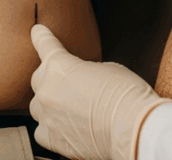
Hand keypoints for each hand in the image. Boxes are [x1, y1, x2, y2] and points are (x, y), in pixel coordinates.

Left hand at [29, 25, 170, 159]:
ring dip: (49, 104)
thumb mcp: (106, 69)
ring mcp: (47, 116)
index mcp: (59, 65)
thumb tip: (79, 79)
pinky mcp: (53, 139)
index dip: (41, 36)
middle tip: (69, 85)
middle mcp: (47, 89)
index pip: (44, 45)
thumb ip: (83, 70)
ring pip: (38, 107)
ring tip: (69, 108)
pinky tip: (65, 128)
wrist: (134, 128)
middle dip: (50, 79)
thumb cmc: (126, 94)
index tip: (37, 31)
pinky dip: (51, 128)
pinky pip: (42, 131)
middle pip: (38, 79)